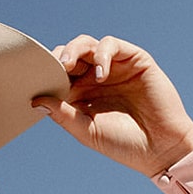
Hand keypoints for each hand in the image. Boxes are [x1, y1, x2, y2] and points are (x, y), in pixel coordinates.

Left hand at [33, 35, 192, 176]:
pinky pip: (112, 45)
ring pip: (87, 45)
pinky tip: (99, 75)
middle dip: (56, 58)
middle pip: (69, 56)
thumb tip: (36, 99)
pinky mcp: (134, 60)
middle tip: (51, 69)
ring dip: (74, 50)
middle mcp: (95, 79)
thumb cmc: (122, 144)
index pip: (56, 77)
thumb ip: (62, 114)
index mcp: (80, 96)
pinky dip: (102, 54)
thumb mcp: (85, 131)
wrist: (159, 148)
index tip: (33, 81)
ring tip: (66, 65)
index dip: (45, 75)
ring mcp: (114, 68)